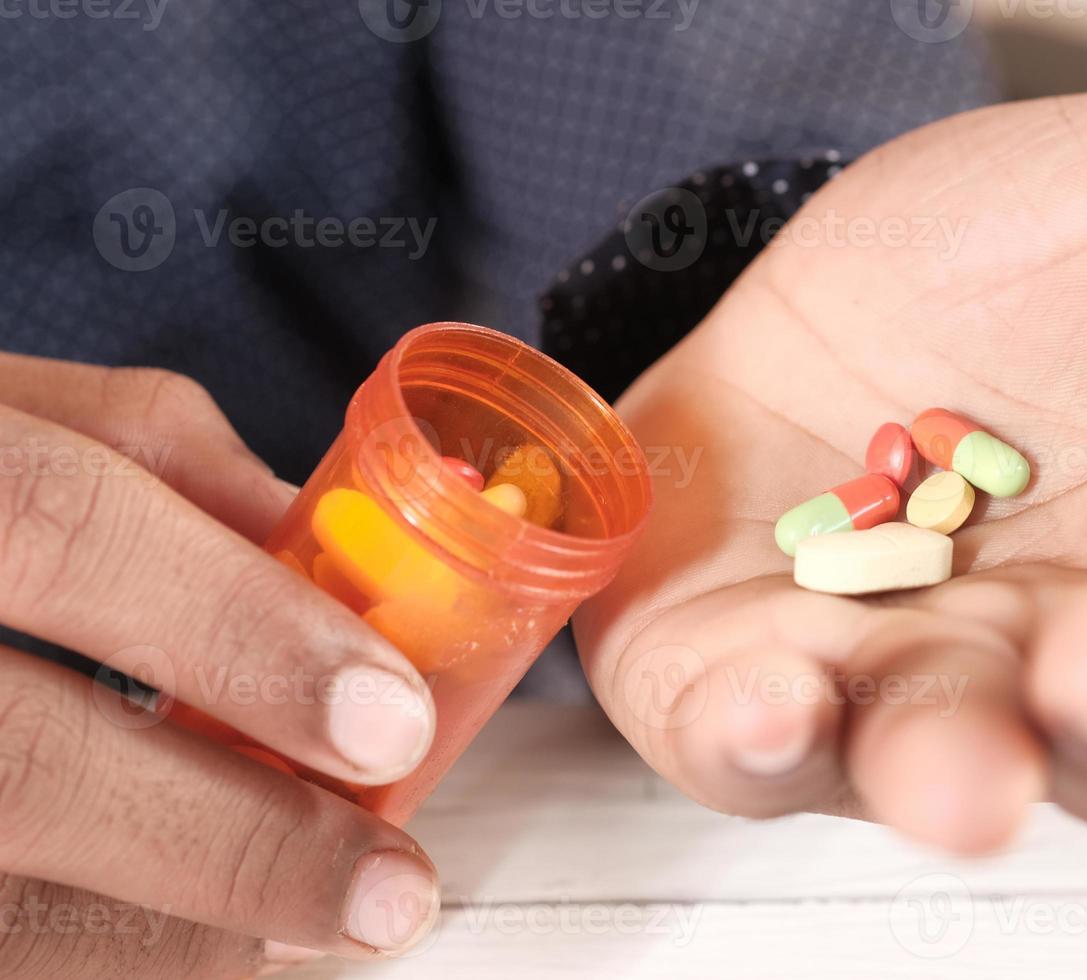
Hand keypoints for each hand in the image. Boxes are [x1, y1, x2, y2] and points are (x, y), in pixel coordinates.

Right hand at [0, 357, 440, 975]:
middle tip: (384, 886)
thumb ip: (134, 445)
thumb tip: (310, 538)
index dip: (235, 629)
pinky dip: (81, 955)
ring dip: (164, 935)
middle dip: (227, 842)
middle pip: (17, 767)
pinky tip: (176, 937)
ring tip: (309, 931)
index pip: (52, 528)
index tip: (390, 718)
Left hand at [574, 86, 1086, 850]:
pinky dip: (760, 738)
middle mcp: (1072, 635)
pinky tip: (759, 703)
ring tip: (941, 766)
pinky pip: (764, 743)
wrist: (813, 290)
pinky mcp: (766, 684)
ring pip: (946, 757)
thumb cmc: (997, 259)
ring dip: (946, 767)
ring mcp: (915, 675)